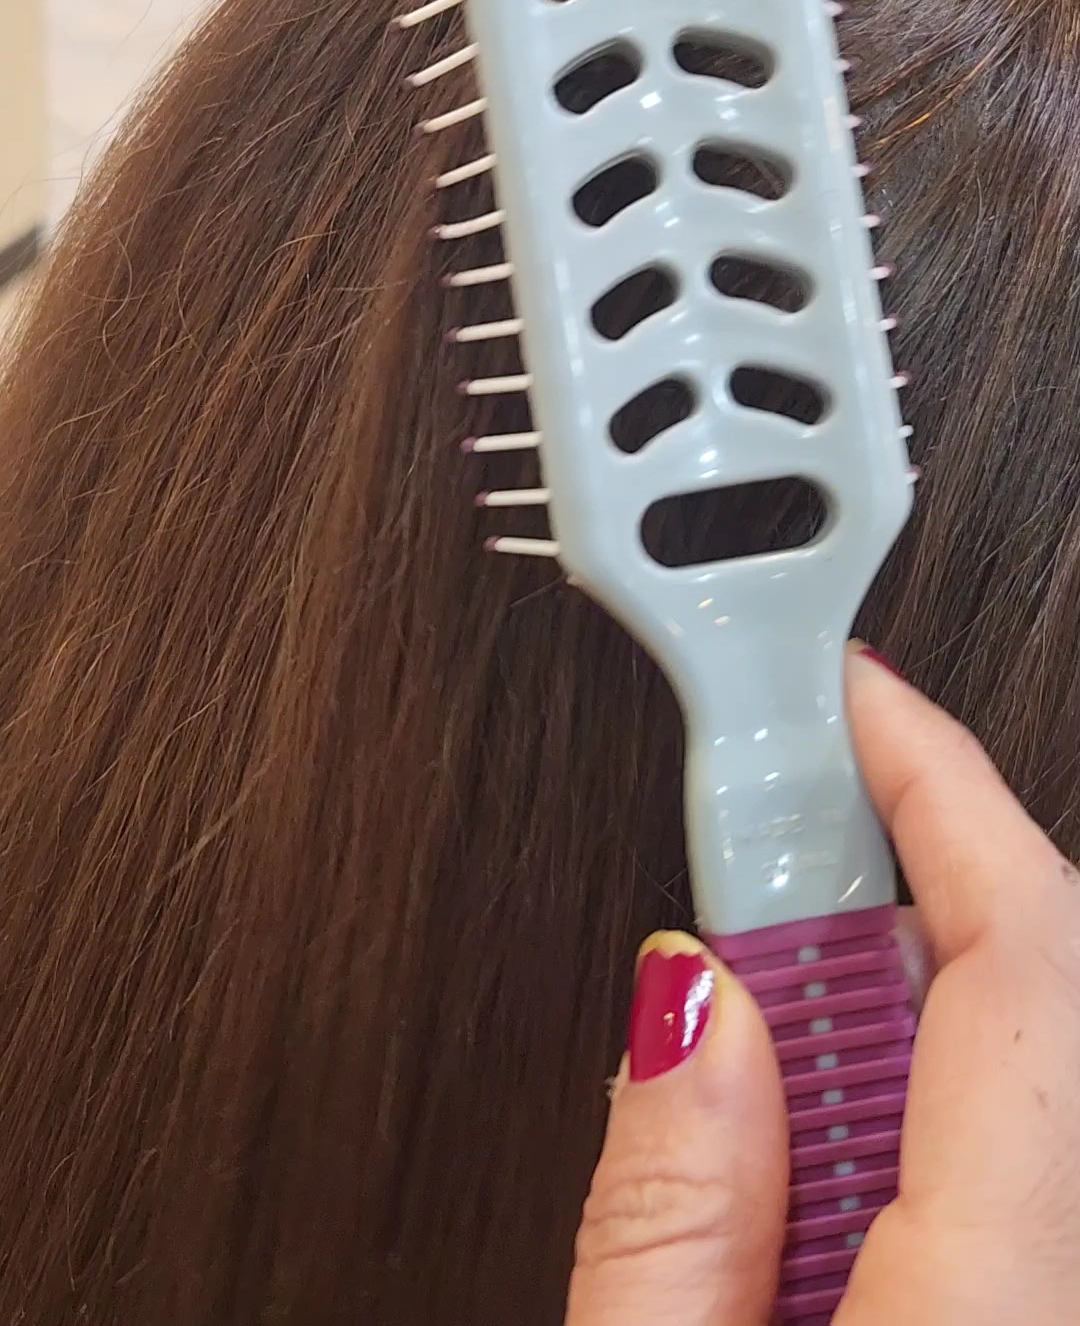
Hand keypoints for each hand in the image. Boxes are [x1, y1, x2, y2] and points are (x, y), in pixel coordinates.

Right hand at [565, 649, 1079, 1324]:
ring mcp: (1067, 1298)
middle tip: (746, 908)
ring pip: (1022, 1069)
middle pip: (1027, 991)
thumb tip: (690, 1003)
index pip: (1020, 953)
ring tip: (755, 1082)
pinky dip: (917, 1109)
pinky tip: (812, 1172)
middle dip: (877, 906)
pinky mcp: (1043, 1315)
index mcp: (1001, 1303)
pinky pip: (1019, 1163)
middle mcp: (1073, 1293)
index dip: (936, 785)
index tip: (851, 696)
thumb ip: (669, 1215)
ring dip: (886, 1020)